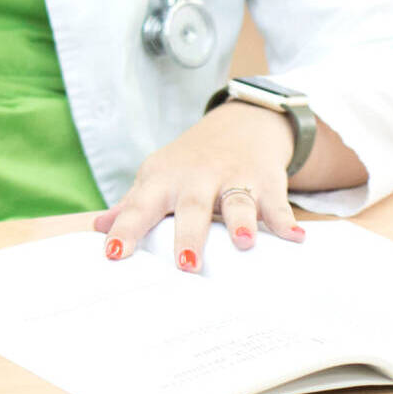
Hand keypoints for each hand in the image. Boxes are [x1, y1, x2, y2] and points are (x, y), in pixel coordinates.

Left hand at [95, 103, 304, 272]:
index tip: (114, 253)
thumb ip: (131, 206)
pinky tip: (295, 238)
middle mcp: (197, 179)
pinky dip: (286, 220)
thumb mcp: (157, 179)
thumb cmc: (188, 165)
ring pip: (237, 201)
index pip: (140, 207)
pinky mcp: (266, 182)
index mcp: (163, 181)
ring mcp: (233, 179)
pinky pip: (278, 203)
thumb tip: (97, 228)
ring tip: (243, 243)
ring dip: (241, 221)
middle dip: (189, 235)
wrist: (238, 127)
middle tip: (187, 266)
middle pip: (192, 207)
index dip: (126, 229)